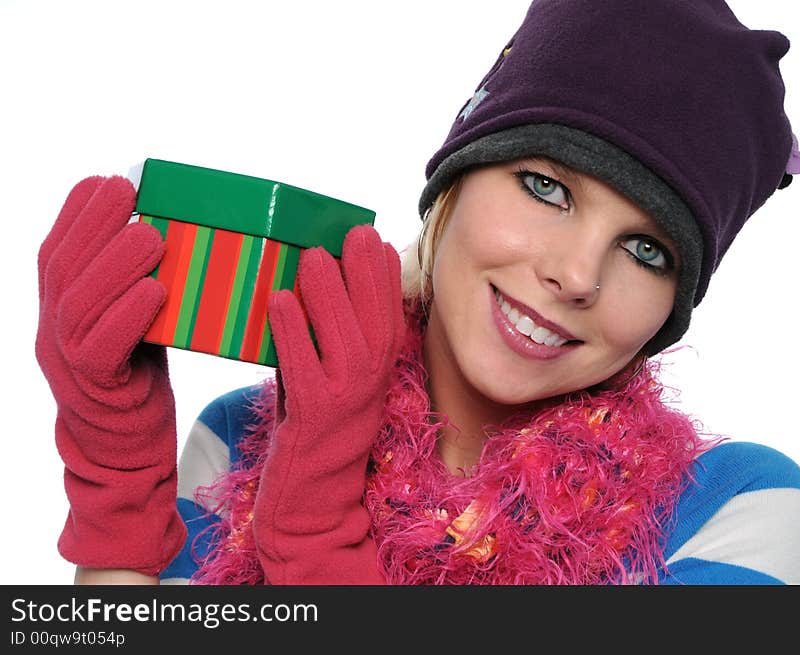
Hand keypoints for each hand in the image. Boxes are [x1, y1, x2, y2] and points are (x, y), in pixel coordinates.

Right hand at [36, 176, 184, 574]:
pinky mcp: (94, 388)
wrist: (125, 446)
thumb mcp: (129, 320)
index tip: (107, 180)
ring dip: (114, 263)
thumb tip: (168, 228)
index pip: (57, 250)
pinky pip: (102, 348)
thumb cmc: (136, 372)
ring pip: (79, 304)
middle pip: (63, 268)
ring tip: (150, 235)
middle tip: (127, 190)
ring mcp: (66, 359)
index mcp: (59, 305)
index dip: (77, 213)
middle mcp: (52, 327)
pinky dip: (127, 315)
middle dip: (93, 223)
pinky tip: (155, 290)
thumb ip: (132, 282)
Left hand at [255, 224, 403, 583]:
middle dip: (367, 274)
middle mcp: (371, 384)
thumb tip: (322, 285)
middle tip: (354, 232)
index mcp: (379, 371)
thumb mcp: (332, 377)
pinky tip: (280, 301)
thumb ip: (331, 337)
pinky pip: (304, 369)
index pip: (389, 316)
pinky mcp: (314, 417)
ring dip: (330, 295)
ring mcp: (346, 402)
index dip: (384, 277)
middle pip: (375, 322)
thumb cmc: (315, 427)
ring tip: (313, 256)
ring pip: (345, 340)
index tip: (375, 238)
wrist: (312, 497)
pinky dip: (293, 333)